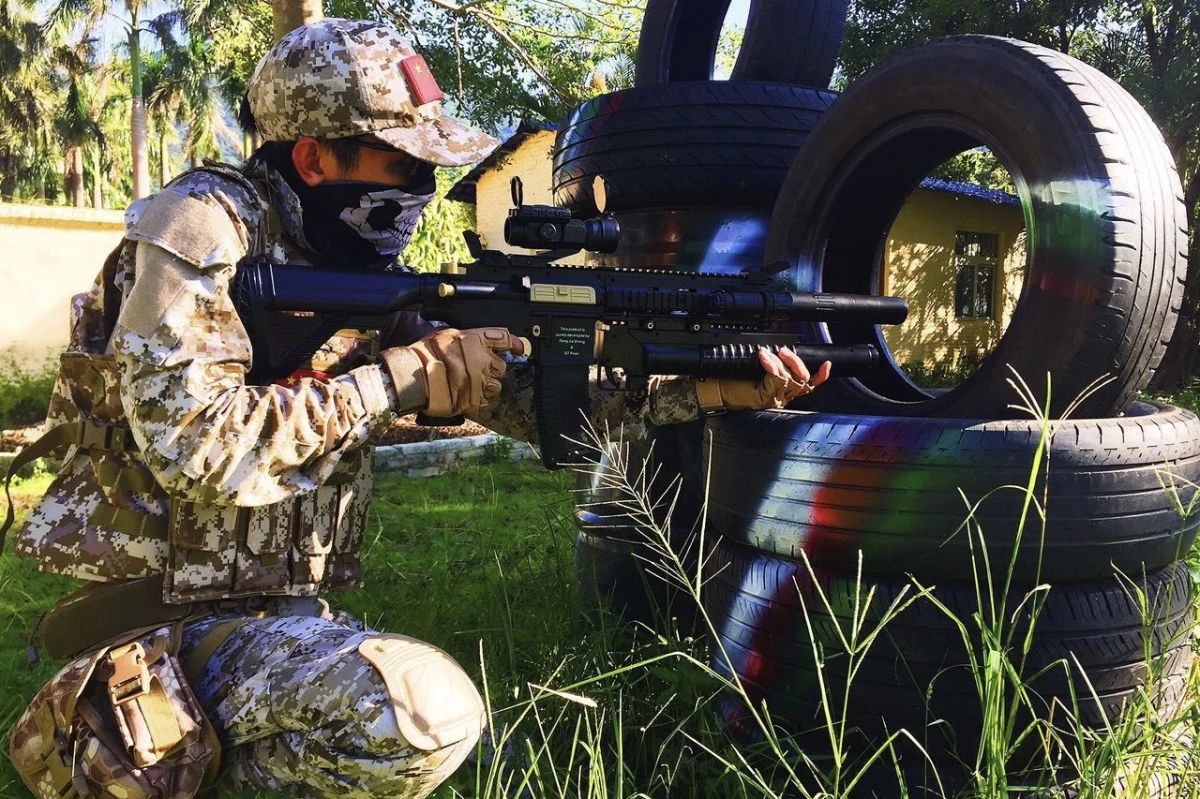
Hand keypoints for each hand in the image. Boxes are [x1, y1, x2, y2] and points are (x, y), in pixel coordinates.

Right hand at [381, 328, 525, 416]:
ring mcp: (479, 382)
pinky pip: (485, 402)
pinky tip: (466, 395)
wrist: (411, 375)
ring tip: (470, 384)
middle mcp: (482, 360)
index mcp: (476, 340)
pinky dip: (478, 400)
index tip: (518, 348)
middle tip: (476, 369)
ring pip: (496, 386)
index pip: (505, 339)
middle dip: (492, 368)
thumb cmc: (425, 353)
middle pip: (501, 366)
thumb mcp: (448, 334)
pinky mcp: (473, 400)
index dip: (514, 343)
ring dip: (487, 386)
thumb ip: (470, 338)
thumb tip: (485, 340)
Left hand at [695, 348, 831, 411]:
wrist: (713, 392)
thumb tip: (778, 347)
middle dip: (797, 362)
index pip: (809, 385)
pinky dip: (770, 365)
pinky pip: (775, 379)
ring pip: (790, 379)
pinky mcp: (764, 398)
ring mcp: (773, 398)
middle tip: (786, 350)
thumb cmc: (730, 381)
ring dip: (781, 362)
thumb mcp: (755, 371)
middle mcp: (781, 396)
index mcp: (783, 391)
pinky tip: (764, 356)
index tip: (827, 364)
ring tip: (770, 352)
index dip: (821, 376)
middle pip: (803, 380)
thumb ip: (771, 364)